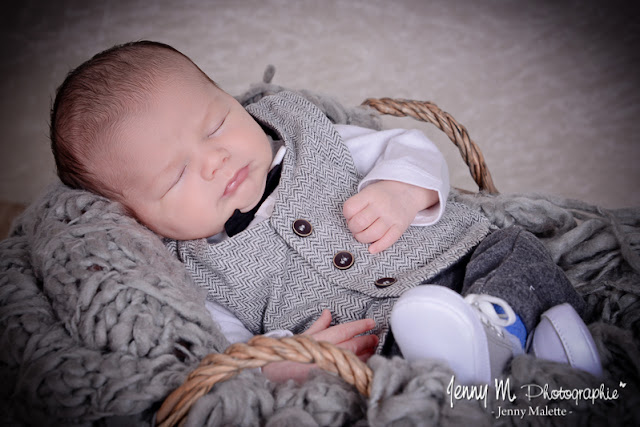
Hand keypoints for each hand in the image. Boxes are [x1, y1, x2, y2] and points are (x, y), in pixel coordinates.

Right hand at [261, 310, 377, 382]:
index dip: (360, 325)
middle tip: (375, 338)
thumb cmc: (290, 353)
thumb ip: (319, 325)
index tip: (371, 322)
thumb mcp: (304, 336)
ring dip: (365, 354)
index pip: (345, 330)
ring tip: (372, 349)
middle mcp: (325, 350)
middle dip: (366, 340)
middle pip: (352, 344)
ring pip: (353, 358)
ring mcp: (329, 365)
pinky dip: (357, 366)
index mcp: (320, 338)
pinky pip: (348, 371)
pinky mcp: (330, 378)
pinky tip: (363, 364)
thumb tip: (328, 312)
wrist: (277, 374)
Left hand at [343, 180, 437, 253]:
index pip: (349, 209)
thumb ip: (358, 204)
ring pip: (371, 234)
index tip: (350, 217)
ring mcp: (391, 217)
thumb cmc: (384, 193)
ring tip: (363, 235)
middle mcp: (381, 206)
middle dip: (353, 229)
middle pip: (359, 223)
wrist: (409, 190)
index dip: (346, 216)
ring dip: (362, 238)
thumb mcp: (369, 191)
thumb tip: (350, 223)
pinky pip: (388, 240)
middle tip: (356, 227)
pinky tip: (372, 248)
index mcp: (370, 195)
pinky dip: (378, 247)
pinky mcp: (400, 227)